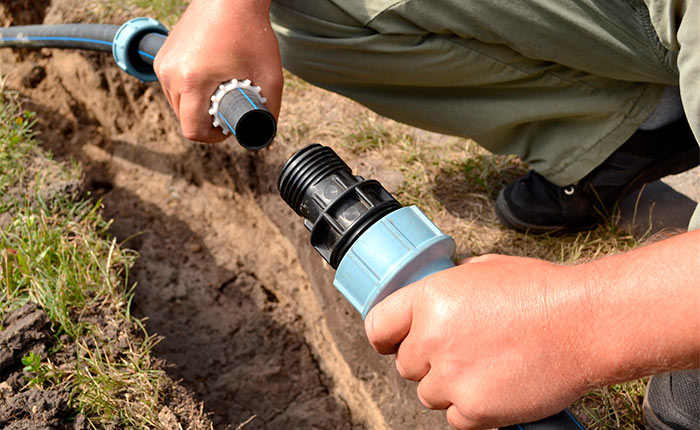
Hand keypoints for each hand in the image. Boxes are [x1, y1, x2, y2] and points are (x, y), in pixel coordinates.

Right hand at [154, 0, 282, 142]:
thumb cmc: (251, 33)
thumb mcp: (270, 77)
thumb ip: (269, 111)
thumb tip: (264, 134)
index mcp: (192, 80)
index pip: (192, 130)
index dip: (214, 136)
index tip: (228, 127)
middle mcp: (171, 73)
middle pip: (184, 119)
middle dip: (206, 122)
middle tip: (228, 108)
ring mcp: (163, 64)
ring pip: (177, 104)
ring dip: (196, 107)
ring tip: (219, 92)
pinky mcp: (162, 57)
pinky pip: (173, 88)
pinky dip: (189, 91)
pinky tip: (208, 81)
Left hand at [364, 255, 592, 428]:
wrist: (585, 322)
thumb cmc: (541, 292)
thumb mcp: (484, 269)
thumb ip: (448, 287)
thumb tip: (433, 301)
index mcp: (429, 298)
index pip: (378, 326)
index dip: (386, 337)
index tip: (392, 343)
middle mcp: (432, 338)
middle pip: (406, 365)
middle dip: (428, 360)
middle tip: (461, 352)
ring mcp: (452, 377)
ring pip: (428, 394)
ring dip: (449, 386)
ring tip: (485, 367)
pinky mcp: (475, 409)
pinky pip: (454, 417)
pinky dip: (471, 408)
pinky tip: (495, 386)